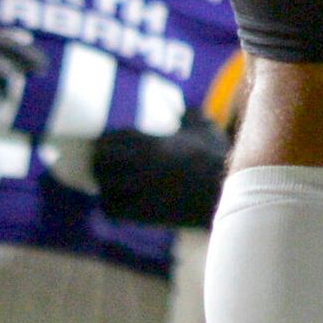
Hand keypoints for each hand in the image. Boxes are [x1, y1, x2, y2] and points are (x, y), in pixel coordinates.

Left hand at [89, 120, 231, 227]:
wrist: (222, 192)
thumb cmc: (215, 158)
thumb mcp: (205, 130)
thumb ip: (190, 116)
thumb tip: (183, 109)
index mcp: (152, 143)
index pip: (112, 137)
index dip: (107, 140)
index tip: (107, 142)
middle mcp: (141, 165)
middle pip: (101, 159)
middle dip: (100, 160)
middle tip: (103, 162)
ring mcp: (140, 190)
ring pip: (103, 185)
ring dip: (103, 182)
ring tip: (109, 181)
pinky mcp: (142, 213)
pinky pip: (112, 209)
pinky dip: (110, 204)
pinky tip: (118, 200)